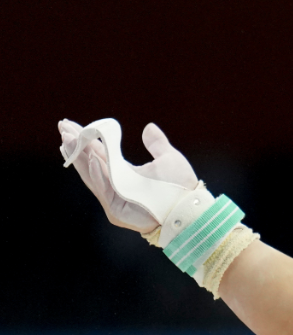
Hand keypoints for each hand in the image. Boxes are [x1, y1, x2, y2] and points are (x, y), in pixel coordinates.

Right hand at [59, 119, 198, 232]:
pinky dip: (98, 175)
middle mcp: (115, 183)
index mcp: (123, 171)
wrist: (188, 208)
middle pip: (89, 162)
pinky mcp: (116, 210)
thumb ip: (157, 144)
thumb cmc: (179, 187)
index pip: (98, 152)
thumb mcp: (168, 158)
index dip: (85, 139)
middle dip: (76, 146)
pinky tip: (92, 159)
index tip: (69, 125)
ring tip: (70, 140)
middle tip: (63, 128)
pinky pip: (105, 190)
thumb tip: (148, 126)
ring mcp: (114, 197)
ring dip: (80, 157)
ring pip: (92, 174)